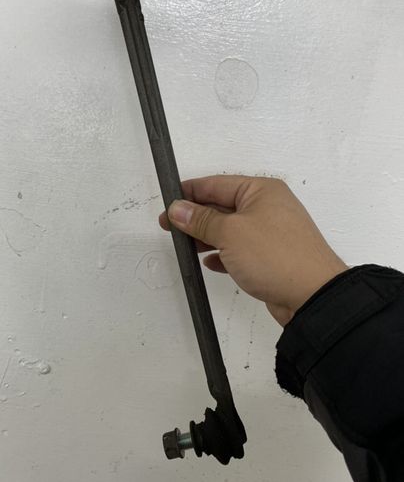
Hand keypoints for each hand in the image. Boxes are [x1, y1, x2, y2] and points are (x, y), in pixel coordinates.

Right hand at [159, 175, 347, 325]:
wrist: (313, 298)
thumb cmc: (279, 257)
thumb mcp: (230, 233)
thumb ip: (201, 220)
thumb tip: (178, 209)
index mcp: (261, 191)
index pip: (216, 184)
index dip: (189, 193)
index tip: (168, 203)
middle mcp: (268, 207)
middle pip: (222, 206)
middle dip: (195, 217)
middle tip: (170, 227)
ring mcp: (270, 233)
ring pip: (229, 229)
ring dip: (206, 237)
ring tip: (185, 246)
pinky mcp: (271, 257)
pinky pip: (240, 250)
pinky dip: (223, 255)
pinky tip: (210, 263)